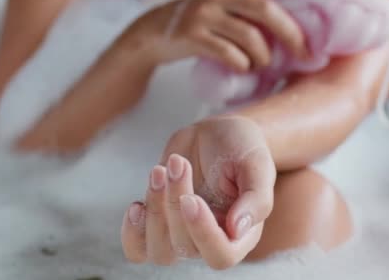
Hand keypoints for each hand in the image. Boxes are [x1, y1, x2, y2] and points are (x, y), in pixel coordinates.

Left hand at [121, 116, 275, 268]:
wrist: (216, 133)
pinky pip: (138, 249)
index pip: (221, 256)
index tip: (192, 198)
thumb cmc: (241, 148)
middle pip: (185, 248)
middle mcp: (210, 240)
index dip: (202, 233)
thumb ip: (256, 198)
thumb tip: (238, 229)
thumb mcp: (257, 164)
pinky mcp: (159, 222)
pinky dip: (132, 232)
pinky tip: (137, 204)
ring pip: (159, 250)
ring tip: (160, 171)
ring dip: (155, 210)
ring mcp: (181, 233)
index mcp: (241, 234)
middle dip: (175, 204)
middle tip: (179, 163)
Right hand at [124, 0, 312, 70]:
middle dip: (292, 34)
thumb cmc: (204, 21)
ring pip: (250, 37)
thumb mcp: (228, 3)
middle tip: (306, 53)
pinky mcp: (192, 35)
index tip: (327, 0)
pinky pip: (229, 54)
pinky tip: (243, 67)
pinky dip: (242, 64)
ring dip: (263, 56)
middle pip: (267, 10)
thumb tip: (299, 26)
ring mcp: (206, 13)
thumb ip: (255, 7)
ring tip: (262, 64)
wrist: (156, 31)